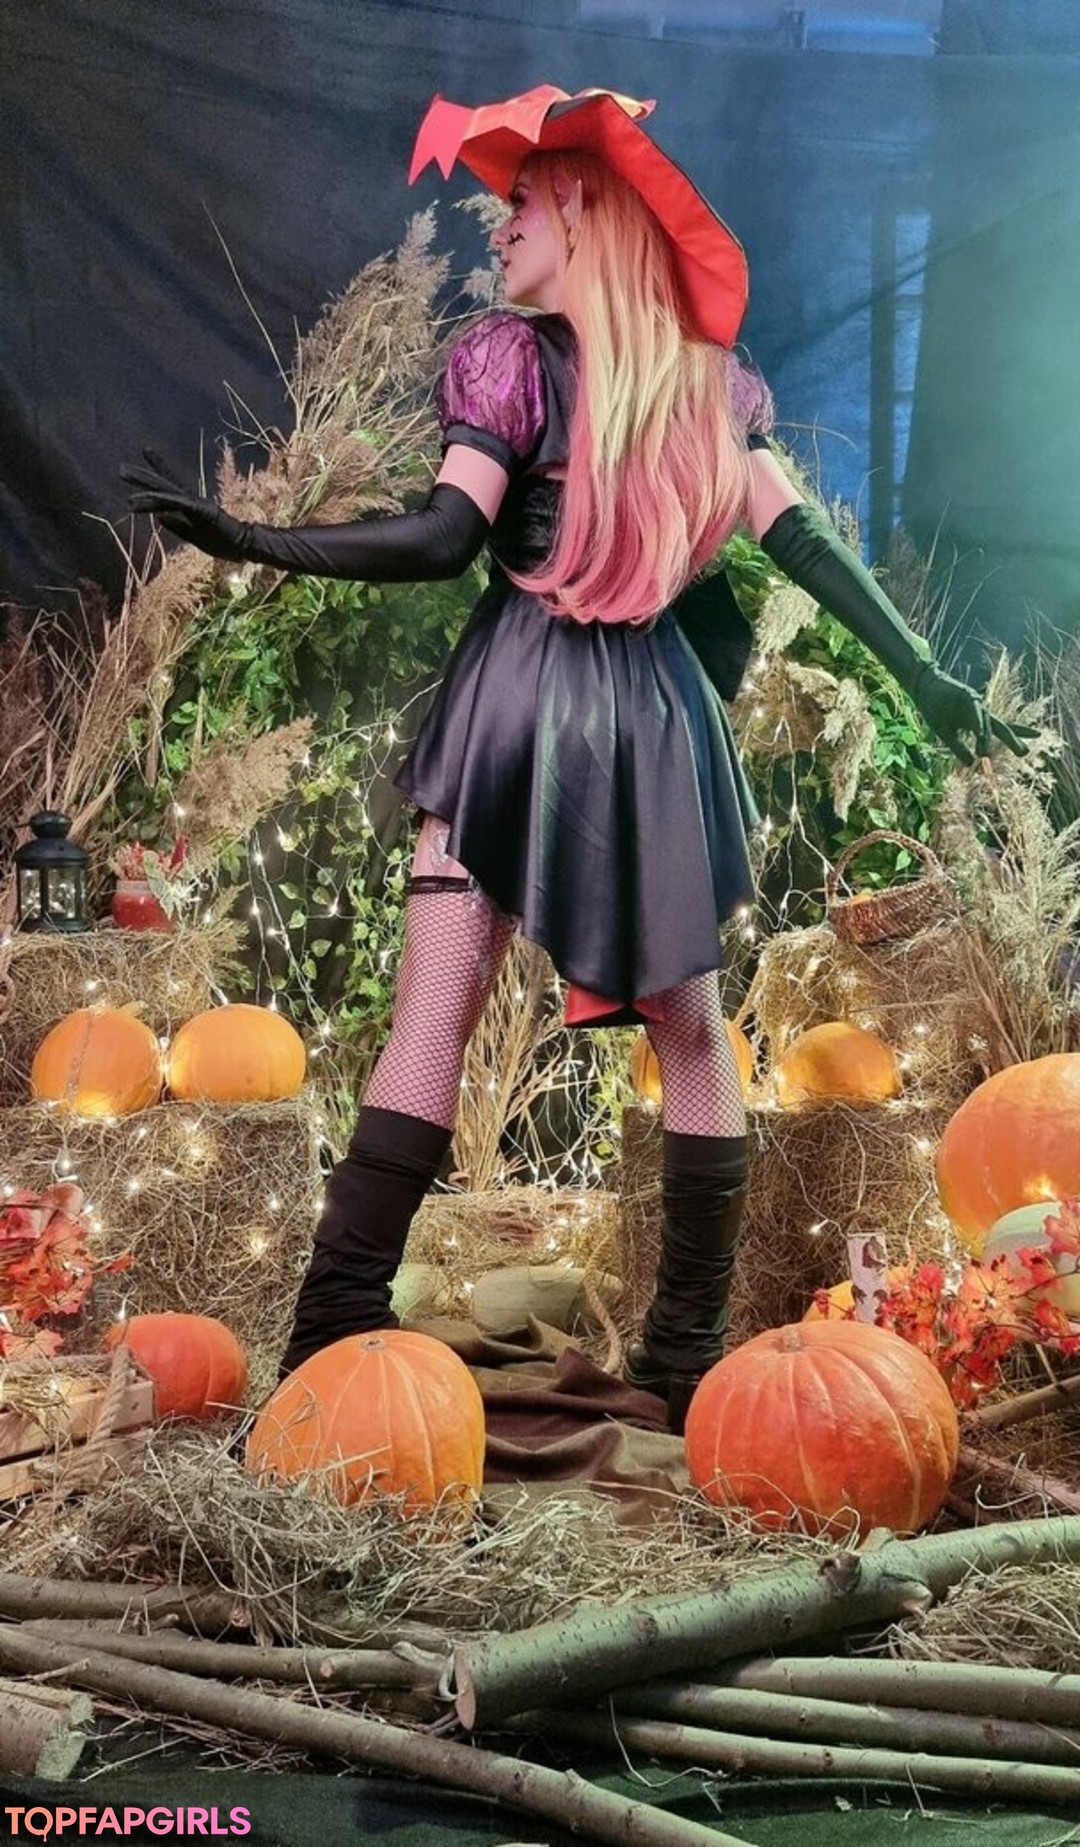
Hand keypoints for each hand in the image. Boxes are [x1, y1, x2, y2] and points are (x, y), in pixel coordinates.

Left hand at [121, 451, 248, 560]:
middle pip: (163, 485)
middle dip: (143, 477)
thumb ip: (178, 527)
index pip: (169, 488)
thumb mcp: (194, 537)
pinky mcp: (197, 508)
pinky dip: (160, 498)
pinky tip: (145, 496)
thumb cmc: (223, 542)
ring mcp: (194, 503)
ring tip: (124, 476)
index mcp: (190, 507)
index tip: (146, 455)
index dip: (157, 472)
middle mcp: (190, 501)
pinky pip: (175, 502)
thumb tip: (159, 517)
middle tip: (122, 469)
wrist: (243, 544)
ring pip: (165, 491)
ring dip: (143, 485)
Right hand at [911, 663, 1038, 764]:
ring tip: (985, 755)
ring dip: (987, 739)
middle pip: (1000, 728)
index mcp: (978, 722)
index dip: (1016, 737)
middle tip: (1025, 753)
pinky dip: (978, 724)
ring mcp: (975, 703)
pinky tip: (980, 734)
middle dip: (1012, 740)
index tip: (1029, 747)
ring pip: (987, 722)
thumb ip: (958, 749)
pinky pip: (975, 712)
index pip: (1001, 730)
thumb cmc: (937, 710)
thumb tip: (970, 764)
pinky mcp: (966, 695)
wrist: (925, 689)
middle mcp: (981, 713)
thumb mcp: (946, 735)